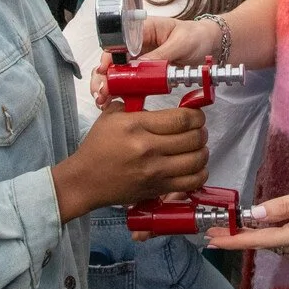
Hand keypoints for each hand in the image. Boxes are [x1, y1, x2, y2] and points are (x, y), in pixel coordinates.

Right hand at [53, 104, 207, 222]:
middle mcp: (148, 148)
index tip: (196, 115)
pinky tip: (194, 167)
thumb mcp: (111, 116)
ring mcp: (154, 171)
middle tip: (198, 130)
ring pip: (196, 160)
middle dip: (201, 131)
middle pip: (193, 138)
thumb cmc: (98, 147)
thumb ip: (135, 103)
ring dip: (203, 151)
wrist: (85, 180)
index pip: (181, 119)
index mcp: (137, 126)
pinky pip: (191, 182)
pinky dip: (199, 173)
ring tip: (198, 147)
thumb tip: (159, 100)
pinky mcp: (157, 188)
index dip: (196, 115)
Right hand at [90, 17, 212, 108]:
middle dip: (103, 76)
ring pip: (116, 72)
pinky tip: (114, 102)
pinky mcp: (144, 73)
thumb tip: (138, 67)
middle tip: (102, 92)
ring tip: (104, 101)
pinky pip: (129, 82)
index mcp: (142, 29)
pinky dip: (120, 92)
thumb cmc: (197, 37)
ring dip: (109, 86)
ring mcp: (139, 59)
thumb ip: (161, 55)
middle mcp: (136, 44)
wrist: (213, 46)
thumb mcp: (181, 43)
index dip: (108, 58)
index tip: (105, 72)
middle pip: (112, 59)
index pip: (118, 42)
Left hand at [206, 170, 288, 260]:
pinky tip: (270, 224)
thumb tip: (256, 216)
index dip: (234, 240)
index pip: (260, 241)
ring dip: (260, 236)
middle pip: (268, 244)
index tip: (211, 239)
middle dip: (242, 236)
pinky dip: (277, 234)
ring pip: (279, 244)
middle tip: (217, 227)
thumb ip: (285, 206)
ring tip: (238, 224)